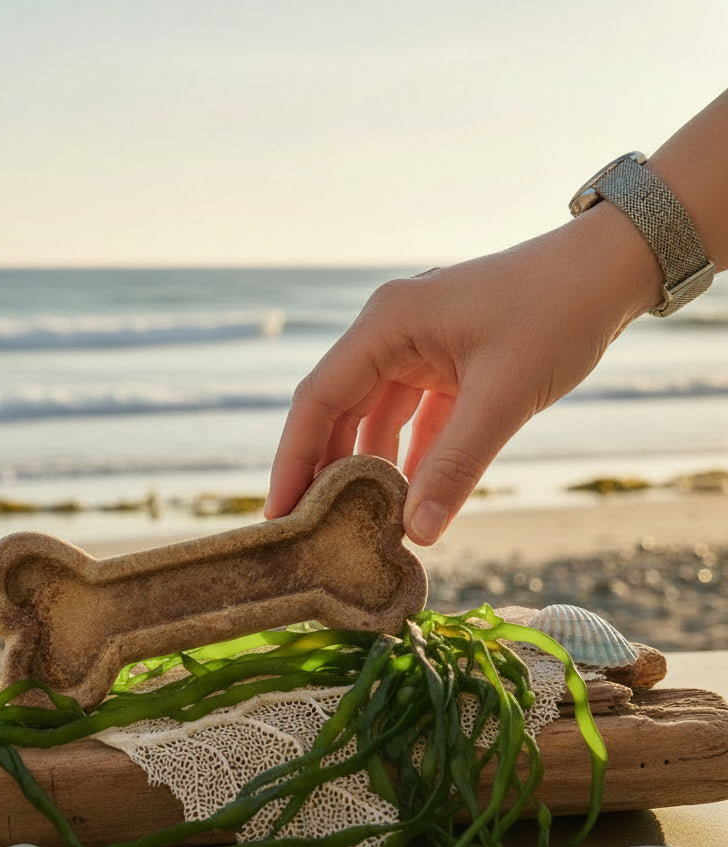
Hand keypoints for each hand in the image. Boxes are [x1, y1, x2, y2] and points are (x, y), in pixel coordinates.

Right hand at [265, 205, 660, 544]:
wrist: (611, 269)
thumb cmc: (557, 312)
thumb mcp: (504, 396)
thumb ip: (456, 467)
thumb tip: (418, 534)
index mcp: (386, 324)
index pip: (318, 399)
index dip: (293, 460)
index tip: (279, 514)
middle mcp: (388, 333)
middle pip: (336, 412)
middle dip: (326, 472)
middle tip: (312, 532)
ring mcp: (413, 348)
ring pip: (371, 419)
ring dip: (369, 469)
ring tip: (358, 525)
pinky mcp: (440, 364)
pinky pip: (410, 419)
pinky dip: (408, 458)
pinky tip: (408, 499)